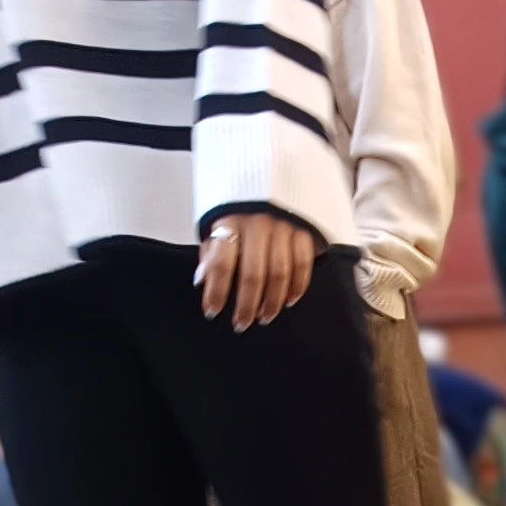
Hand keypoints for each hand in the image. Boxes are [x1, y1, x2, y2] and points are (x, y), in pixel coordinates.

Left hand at [198, 210, 315, 328]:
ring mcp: (284, 228)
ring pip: (280, 273)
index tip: (212, 312)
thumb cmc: (238, 213)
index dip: (216, 291)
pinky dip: (298, 286)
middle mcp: (258, 225)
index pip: (222, 264)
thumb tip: (202, 281)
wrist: (268, 181)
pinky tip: (289, 301)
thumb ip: (211, 252)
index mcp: (231, 222)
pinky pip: (303, 264)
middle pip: (253, 274)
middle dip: (246, 305)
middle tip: (241, 324)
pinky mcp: (303, 232)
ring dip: (272, 301)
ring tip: (264, 317)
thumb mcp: (218, 226)